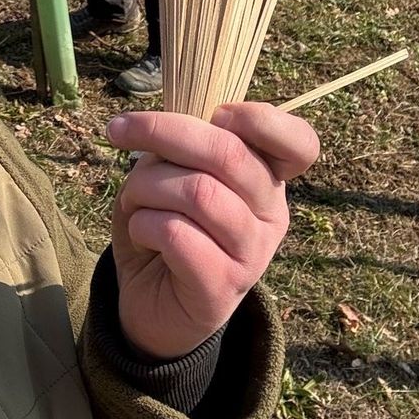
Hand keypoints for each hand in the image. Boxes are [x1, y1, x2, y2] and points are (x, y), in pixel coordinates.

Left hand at [106, 103, 318, 360]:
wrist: (154, 303)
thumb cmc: (167, 224)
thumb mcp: (174, 173)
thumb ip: (184, 147)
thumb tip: (163, 130)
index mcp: (269, 179)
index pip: (300, 143)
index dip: (261, 118)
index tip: (216, 115)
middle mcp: (272, 215)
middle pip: (230, 153)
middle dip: (163, 131)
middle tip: (118, 131)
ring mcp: (253, 255)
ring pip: (199, 193)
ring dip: (145, 185)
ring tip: (132, 198)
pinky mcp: (222, 287)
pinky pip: (178, 235)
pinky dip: (144, 223)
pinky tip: (140, 231)